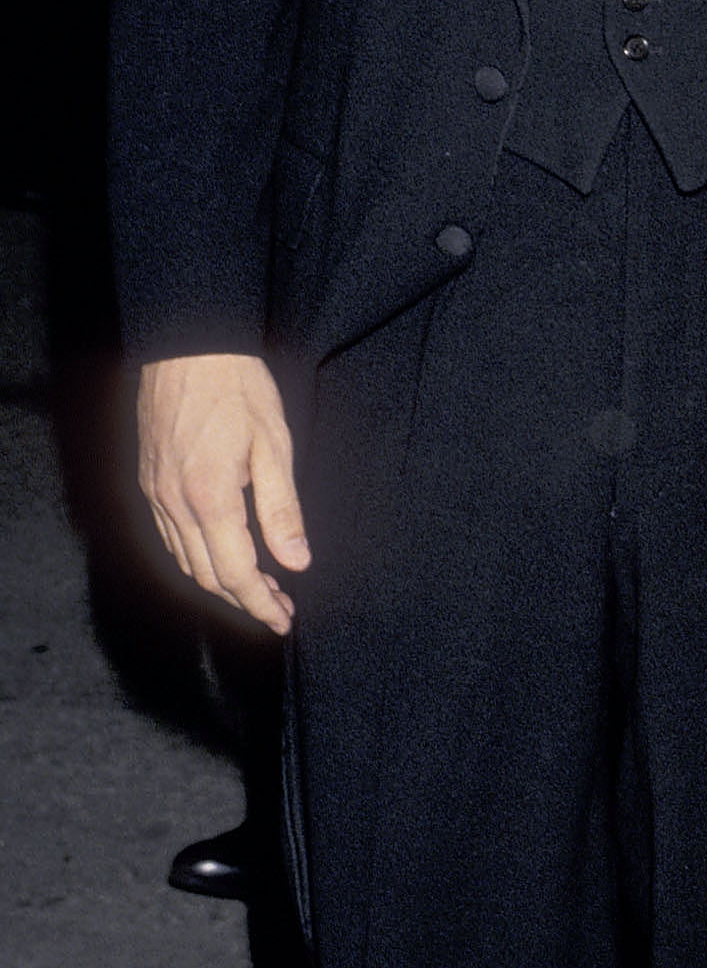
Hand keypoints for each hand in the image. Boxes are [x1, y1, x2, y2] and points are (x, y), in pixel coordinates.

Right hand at [138, 354, 309, 633]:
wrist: (188, 347)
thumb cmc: (238, 389)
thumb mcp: (275, 445)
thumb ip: (282, 509)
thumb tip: (297, 562)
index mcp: (209, 499)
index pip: (236, 573)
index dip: (261, 604)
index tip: (284, 620)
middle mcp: (174, 504)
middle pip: (206, 576)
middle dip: (244, 600)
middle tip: (279, 609)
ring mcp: (155, 494)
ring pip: (184, 561)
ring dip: (219, 583)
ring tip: (257, 589)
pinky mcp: (148, 481)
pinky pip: (169, 537)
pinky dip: (195, 559)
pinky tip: (220, 555)